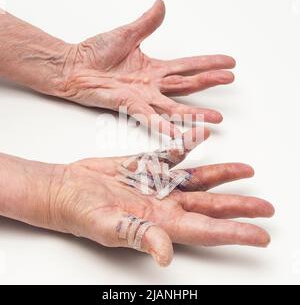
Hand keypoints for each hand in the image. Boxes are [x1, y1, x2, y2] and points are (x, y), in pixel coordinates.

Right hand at [44, 128, 273, 266]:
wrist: (66, 189)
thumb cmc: (81, 211)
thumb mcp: (107, 225)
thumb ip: (138, 236)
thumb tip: (165, 253)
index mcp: (159, 222)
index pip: (207, 230)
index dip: (236, 233)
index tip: (261, 235)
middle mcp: (164, 205)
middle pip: (211, 206)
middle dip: (240, 206)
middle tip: (266, 207)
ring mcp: (157, 185)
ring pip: (199, 180)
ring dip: (223, 175)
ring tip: (246, 170)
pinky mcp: (146, 167)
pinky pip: (173, 155)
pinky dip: (188, 146)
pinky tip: (201, 136)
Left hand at [62, 0, 235, 134]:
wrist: (73, 66)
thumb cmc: (95, 52)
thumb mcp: (127, 34)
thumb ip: (147, 24)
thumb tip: (161, 5)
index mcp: (153, 68)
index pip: (187, 65)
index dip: (208, 63)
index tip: (228, 62)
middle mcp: (152, 85)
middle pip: (187, 84)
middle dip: (209, 82)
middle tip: (230, 80)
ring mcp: (142, 97)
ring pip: (174, 107)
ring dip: (195, 113)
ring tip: (216, 118)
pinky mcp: (129, 105)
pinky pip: (150, 118)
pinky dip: (164, 127)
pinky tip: (179, 135)